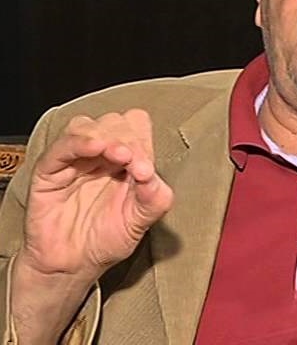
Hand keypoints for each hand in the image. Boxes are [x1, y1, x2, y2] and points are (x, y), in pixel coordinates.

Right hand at [19, 108, 173, 278]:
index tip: (146, 168)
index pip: (137, 127)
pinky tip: (95, 148)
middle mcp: (100, 154)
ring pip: (88, 125)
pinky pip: (61, 147)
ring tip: (119, 156)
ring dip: (107, 135)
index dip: (144, 140)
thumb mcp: (140, 222)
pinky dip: (79, 142)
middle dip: (129, 138)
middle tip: (135, 164)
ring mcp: (74, 160)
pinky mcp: (49, 171)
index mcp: (125, 159)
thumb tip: (153, 174)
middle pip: (116, 121)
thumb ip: (154, 198)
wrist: (73, 267)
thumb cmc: (106, 240)